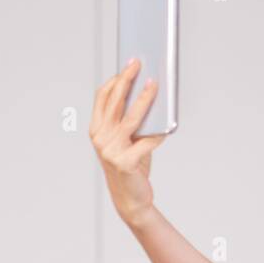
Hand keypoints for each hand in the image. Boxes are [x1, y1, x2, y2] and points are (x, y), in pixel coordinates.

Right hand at [90, 57, 166, 226]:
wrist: (131, 199)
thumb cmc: (131, 165)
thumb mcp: (125, 140)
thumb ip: (129, 121)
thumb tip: (147, 91)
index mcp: (96, 130)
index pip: (102, 97)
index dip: (116, 79)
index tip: (128, 64)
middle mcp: (100, 138)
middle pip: (115, 102)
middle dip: (127, 80)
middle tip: (138, 63)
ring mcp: (111, 151)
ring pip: (131, 118)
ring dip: (144, 98)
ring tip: (154, 84)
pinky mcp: (125, 163)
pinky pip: (146, 142)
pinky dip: (158, 134)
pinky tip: (167, 127)